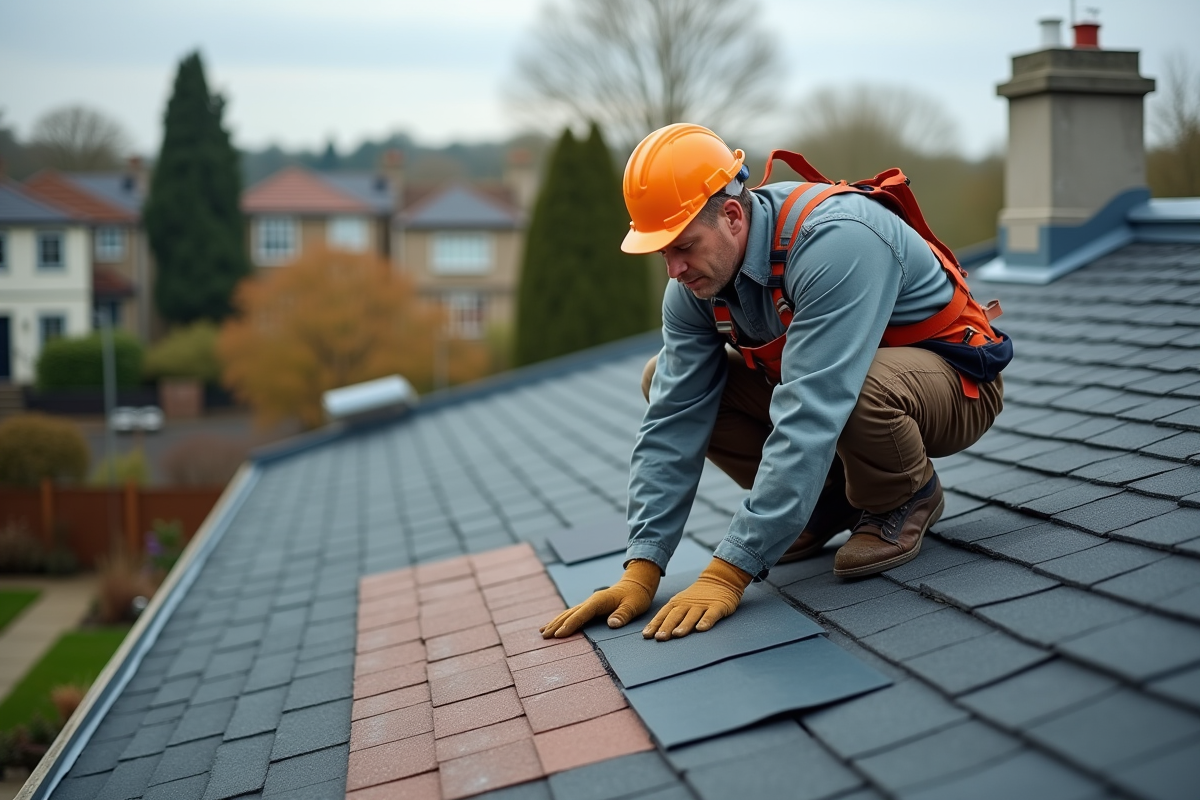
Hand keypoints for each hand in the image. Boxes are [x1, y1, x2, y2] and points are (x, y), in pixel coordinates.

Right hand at [541, 559, 661, 638]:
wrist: (636, 584)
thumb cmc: (636, 596)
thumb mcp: (634, 605)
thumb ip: (623, 614)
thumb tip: (612, 624)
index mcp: (599, 601)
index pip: (582, 614)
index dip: (570, 625)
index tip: (559, 635)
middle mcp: (591, 601)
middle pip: (570, 613)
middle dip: (556, 625)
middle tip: (544, 636)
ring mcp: (589, 603)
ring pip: (568, 613)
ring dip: (556, 622)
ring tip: (542, 632)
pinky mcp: (590, 607)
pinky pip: (573, 614)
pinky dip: (562, 620)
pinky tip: (554, 625)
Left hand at [642, 557, 752, 640]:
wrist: (719, 580)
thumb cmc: (696, 597)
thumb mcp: (681, 603)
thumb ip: (671, 616)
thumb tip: (655, 633)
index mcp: (677, 603)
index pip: (663, 614)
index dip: (655, 624)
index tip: (647, 635)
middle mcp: (687, 604)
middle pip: (675, 616)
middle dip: (666, 626)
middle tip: (660, 638)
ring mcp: (702, 605)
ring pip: (691, 616)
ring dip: (684, 625)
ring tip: (677, 634)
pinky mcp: (717, 607)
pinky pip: (711, 614)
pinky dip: (706, 621)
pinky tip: (701, 628)